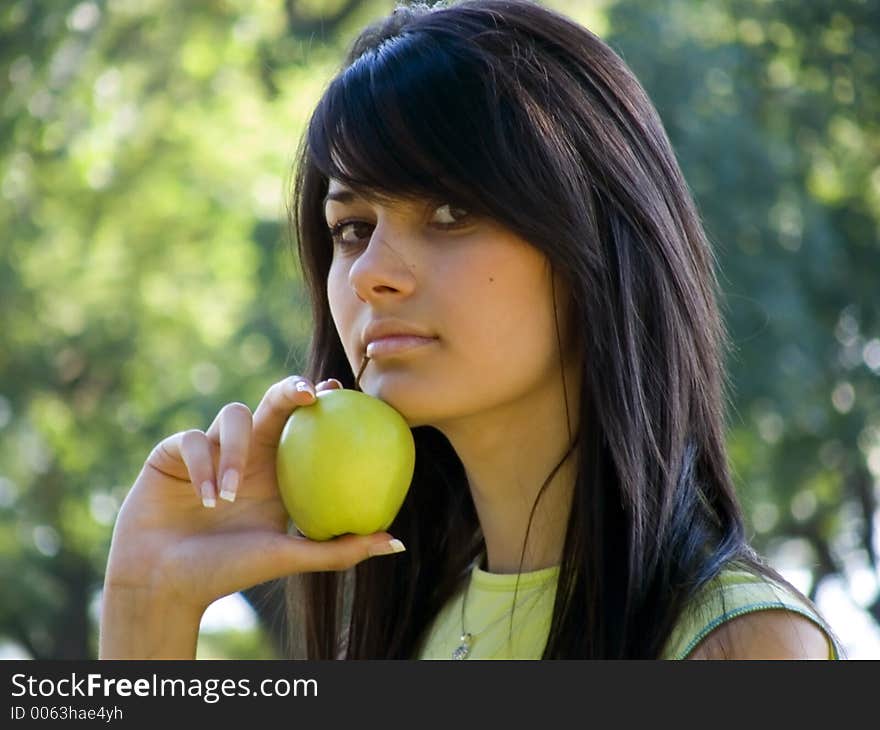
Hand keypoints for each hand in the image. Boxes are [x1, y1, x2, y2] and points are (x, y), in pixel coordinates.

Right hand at [103, 376, 404, 614]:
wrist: (162, 583)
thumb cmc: (226, 572)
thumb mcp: (287, 557)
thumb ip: (339, 550)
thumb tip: (397, 545)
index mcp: (275, 472)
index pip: (304, 426)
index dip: (323, 402)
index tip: (342, 391)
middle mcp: (246, 454)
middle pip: (273, 404)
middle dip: (290, 389)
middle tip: (308, 394)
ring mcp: (211, 449)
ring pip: (233, 417)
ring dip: (235, 451)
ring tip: (228, 494)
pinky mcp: (174, 451)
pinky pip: (193, 439)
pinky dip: (202, 467)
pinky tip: (204, 499)